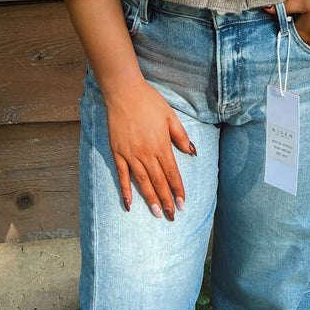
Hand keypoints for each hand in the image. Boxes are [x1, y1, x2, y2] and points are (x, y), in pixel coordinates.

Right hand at [103, 77, 195, 218]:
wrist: (124, 92)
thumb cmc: (149, 102)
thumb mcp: (170, 116)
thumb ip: (181, 136)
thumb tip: (192, 152)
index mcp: (161, 145)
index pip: (172, 174)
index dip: (178, 190)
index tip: (183, 204)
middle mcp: (146, 154)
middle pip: (158, 182)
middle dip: (167, 200)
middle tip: (172, 216)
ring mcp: (130, 154)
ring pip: (142, 182)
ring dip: (150, 199)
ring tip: (158, 214)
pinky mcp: (117, 152)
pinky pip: (122, 175)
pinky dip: (125, 190)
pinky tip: (129, 204)